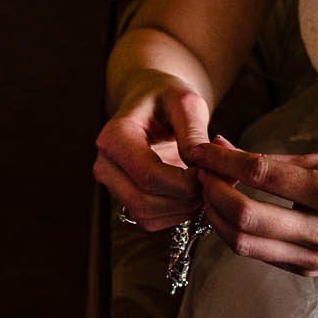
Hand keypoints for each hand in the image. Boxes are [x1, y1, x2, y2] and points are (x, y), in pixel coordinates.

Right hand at [93, 79, 212, 231]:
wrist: (153, 101)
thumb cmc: (167, 97)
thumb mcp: (185, 102)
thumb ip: (193, 131)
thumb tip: (199, 163)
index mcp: (114, 137)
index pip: (149, 175)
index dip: (185, 182)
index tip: (210, 170)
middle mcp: (106, 164)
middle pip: (144, 201)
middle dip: (185, 198)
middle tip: (212, 180)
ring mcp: (112, 184)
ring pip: (146, 216)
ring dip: (183, 208)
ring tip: (205, 183)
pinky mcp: (125, 197)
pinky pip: (151, 220)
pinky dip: (177, 213)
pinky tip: (193, 191)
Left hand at [183, 137, 317, 275]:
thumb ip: (278, 161)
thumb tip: (225, 149)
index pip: (261, 175)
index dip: (222, 161)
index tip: (199, 149)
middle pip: (244, 217)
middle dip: (210, 192)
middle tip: (198, 172)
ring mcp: (315, 259)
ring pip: (243, 244)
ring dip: (214, 217)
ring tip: (207, 191)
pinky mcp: (309, 272)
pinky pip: (260, 254)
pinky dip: (235, 232)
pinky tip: (228, 211)